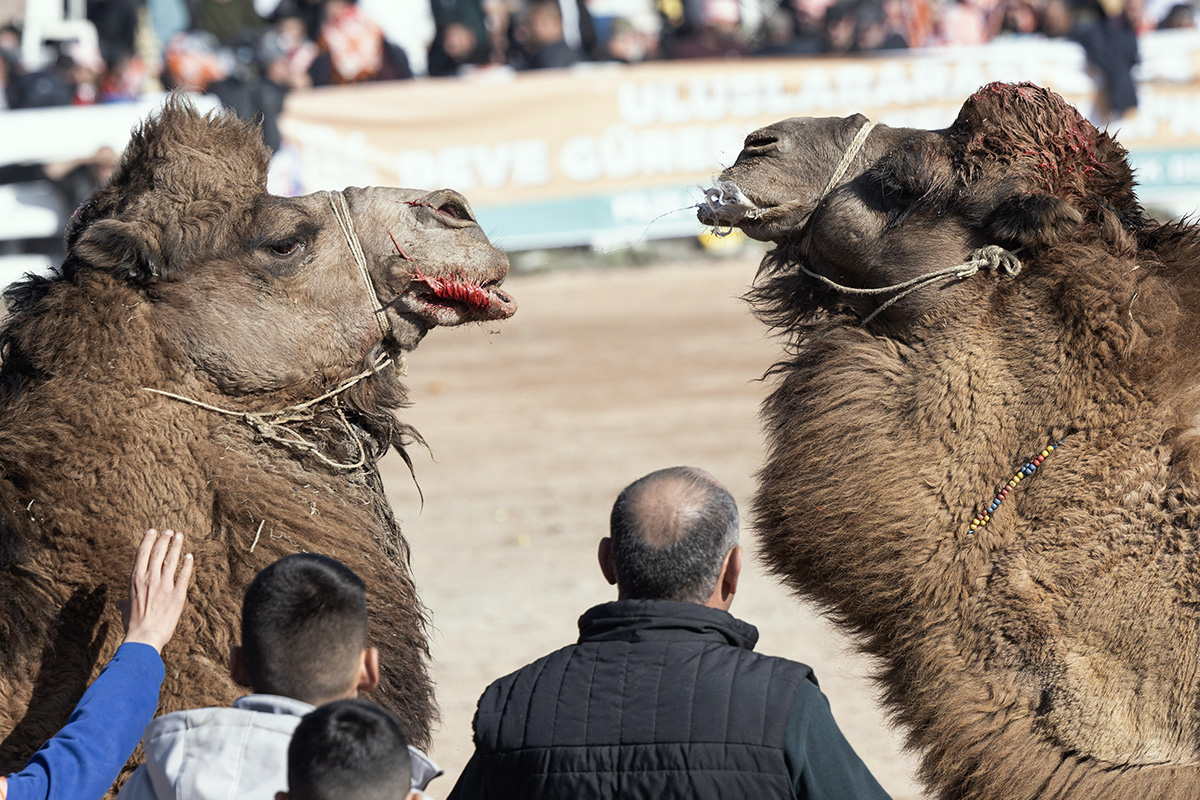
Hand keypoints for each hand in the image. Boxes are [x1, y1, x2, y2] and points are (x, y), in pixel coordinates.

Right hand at [118, 529, 193, 652]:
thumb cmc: (133, 626)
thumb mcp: (126, 611)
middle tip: (170, 531)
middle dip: (164, 539)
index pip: (142, 554)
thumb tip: (118, 603)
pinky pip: (184, 575)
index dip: (148, 540)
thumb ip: (124, 603)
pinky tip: (190, 556)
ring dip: (176, 546)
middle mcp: (150, 579)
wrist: (144, 637)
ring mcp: (164, 585)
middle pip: (158, 553)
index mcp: (135, 580)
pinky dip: (187, 564)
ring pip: (171, 560)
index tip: (153, 531)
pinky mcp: (178, 594)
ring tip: (179, 536)